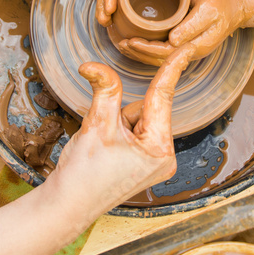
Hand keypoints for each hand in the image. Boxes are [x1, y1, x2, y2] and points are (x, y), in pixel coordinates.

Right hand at [49, 43, 195, 223]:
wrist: (67, 206)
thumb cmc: (82, 175)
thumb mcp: (96, 124)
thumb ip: (104, 89)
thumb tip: (94, 65)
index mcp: (159, 148)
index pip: (163, 97)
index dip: (172, 68)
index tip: (186, 48)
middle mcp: (164, 156)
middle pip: (146, 109)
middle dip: (122, 112)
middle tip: (105, 132)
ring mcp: (156, 161)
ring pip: (138, 118)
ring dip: (118, 122)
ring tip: (104, 145)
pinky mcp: (145, 162)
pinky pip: (136, 130)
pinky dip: (119, 131)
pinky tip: (107, 149)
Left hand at [118, 0, 253, 65]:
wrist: (237, 4)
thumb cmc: (223, 1)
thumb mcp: (208, 8)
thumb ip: (191, 25)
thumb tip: (173, 40)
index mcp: (197, 45)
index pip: (165, 53)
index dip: (146, 49)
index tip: (130, 41)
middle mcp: (192, 51)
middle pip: (160, 58)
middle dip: (139, 53)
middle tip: (121, 43)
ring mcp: (190, 48)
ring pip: (161, 56)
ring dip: (142, 52)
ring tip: (125, 44)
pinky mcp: (188, 42)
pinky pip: (165, 49)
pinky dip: (150, 47)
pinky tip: (140, 40)